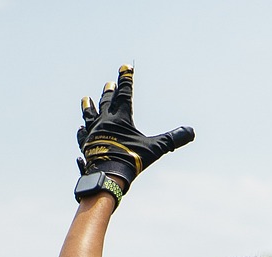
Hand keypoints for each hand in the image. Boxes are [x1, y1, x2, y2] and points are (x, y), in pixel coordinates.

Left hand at [76, 65, 194, 192]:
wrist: (107, 174)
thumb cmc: (131, 160)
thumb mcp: (155, 148)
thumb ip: (172, 139)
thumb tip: (191, 131)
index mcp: (120, 119)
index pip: (124, 94)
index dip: (126, 80)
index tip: (126, 67)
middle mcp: (104, 121)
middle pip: (106, 102)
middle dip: (109, 91)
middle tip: (109, 82)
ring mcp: (93, 132)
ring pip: (89, 115)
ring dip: (89, 106)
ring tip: (86, 98)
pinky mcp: (86, 144)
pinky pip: (82, 134)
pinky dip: (82, 130)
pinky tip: (80, 128)